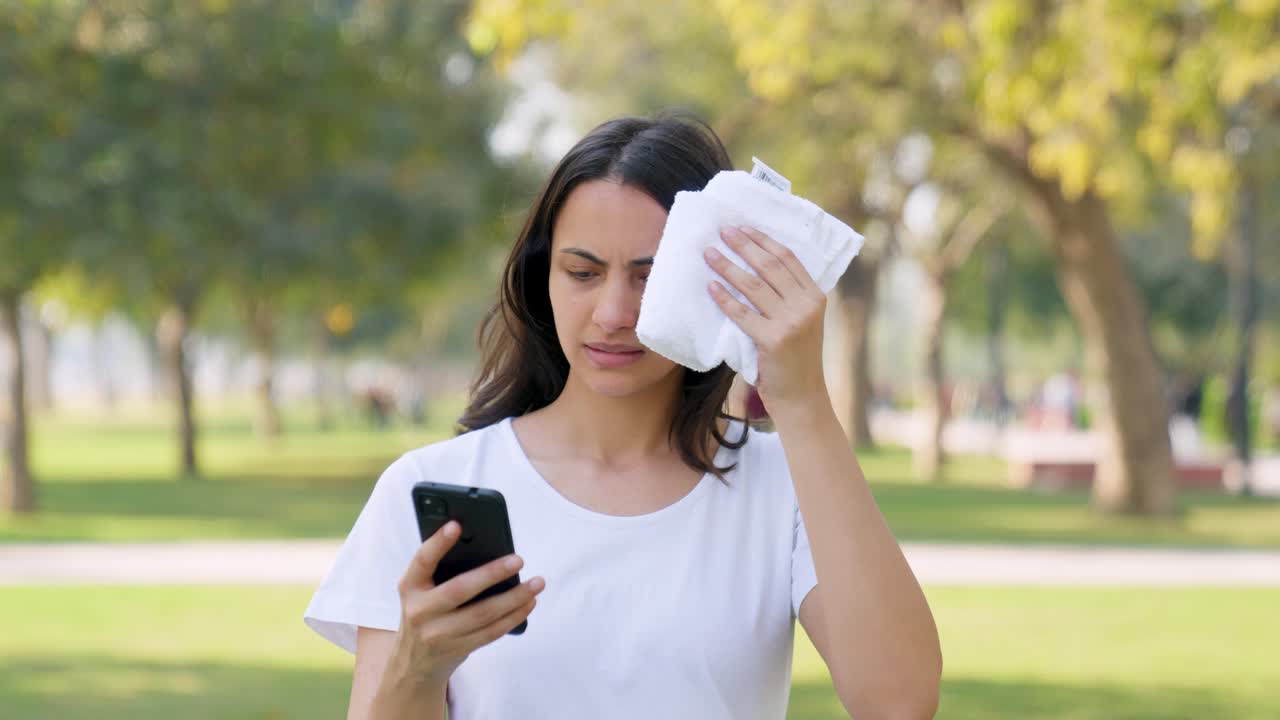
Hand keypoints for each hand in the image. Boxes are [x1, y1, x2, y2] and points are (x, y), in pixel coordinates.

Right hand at [391, 521, 545, 686]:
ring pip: (483, 614)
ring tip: (536, 583)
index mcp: (409, 586)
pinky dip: (514, 616)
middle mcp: (420, 610)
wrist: (414, 662)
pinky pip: (491, 632)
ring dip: (514, 598)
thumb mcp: (421, 591)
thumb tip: (484, 546)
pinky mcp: (457, 649)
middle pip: (460, 589)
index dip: (438, 543)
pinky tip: (529, 603)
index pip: (422, 561)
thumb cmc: (426, 613)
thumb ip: (441, 570)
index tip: (457, 525)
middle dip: (492, 574)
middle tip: (519, 560)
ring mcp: (438, 634)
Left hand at [704, 225, 828, 413]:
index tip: (743, 227)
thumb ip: (788, 298)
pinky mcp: (773, 340)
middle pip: (770, 266)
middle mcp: (807, 305)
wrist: (802, 397)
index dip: (763, 240)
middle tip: (722, 232)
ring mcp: (792, 322)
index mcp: (816, 296)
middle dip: (743, 245)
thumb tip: (754, 267)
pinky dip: (725, 298)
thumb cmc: (795, 359)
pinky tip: (711, 286)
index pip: (787, 258)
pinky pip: (742, 313)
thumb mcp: (802, 322)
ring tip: (709, 254)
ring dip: (728, 266)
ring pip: (753, 285)